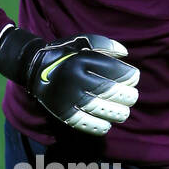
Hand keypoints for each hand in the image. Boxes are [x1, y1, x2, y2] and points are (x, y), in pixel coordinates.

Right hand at [0, 29, 139, 134]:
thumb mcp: (83, 42)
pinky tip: (107, 123)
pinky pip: (87, 124)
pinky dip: (101, 126)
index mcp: (83, 60)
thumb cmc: (66, 54)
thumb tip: (126, 55)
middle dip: (127, 97)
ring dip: (118, 113)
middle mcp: (76, 79)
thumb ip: (106, 45)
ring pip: (102, 110)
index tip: (133, 78)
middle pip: (112, 92)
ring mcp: (69, 97)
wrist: (34, 67)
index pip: (117, 72)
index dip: (131, 77)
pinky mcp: (63, 112)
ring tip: (122, 112)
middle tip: (131, 97)